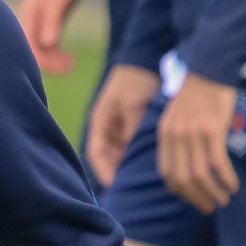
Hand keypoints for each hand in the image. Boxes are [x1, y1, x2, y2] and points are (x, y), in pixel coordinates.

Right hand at [15, 0, 78, 73]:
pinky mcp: (44, 31)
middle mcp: (28, 26)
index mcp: (26, 19)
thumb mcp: (56, 1)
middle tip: (68, 69)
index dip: (41, 59)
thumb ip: (51, 21)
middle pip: (33, 52)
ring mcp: (35, 29)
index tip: (59, 67)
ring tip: (70, 66)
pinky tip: (69, 60)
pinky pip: (47, 48)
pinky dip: (57, 55)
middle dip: (49, 63)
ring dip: (54, 61)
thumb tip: (47, 43)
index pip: (28, 45)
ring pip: (41, 52)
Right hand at [85, 64, 158, 187]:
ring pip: (120, 154)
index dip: (103, 171)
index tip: (116, 184)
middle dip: (116, 172)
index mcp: (100, 122)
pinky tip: (149, 163)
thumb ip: (130, 130)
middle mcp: (106, 127)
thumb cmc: (136, 81)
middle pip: (107, 158)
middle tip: (131, 187)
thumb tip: (131, 156)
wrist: (146, 59)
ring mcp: (118, 127)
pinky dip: (137, 155)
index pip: (95, 154)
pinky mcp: (131, 125)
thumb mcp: (133, 106)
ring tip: (141, 179)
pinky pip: (131, 146)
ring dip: (128, 165)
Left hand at [156, 70, 239, 213]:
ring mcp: (193, 134)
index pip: (167, 173)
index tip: (193, 199)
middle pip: (182, 179)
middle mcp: (175, 136)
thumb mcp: (177, 116)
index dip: (180, 191)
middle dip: (197, 198)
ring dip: (213, 192)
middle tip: (210, 207)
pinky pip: (217, 163)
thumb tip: (185, 164)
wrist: (211, 67)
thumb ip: (176, 139)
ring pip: (199, 175)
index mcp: (165, 134)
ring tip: (224, 199)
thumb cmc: (198, 93)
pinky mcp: (212, 130)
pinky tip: (233, 185)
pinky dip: (225, 178)